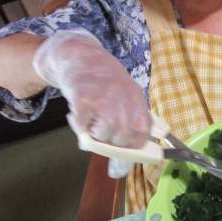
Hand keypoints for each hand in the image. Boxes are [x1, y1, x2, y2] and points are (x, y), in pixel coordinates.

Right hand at [33, 29, 150, 168]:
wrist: (81, 55)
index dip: (135, 144)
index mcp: (137, 99)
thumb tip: (121, 166)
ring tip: (90, 119)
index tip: (125, 149)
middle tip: (101, 131)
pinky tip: (78, 112)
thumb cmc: (103, 80)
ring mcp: (104, 98)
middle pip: (123, 137)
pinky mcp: (84, 97)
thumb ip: (127, 122)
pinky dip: (78, 123)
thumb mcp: (124, 94)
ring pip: (103, 134)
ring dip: (94, 133)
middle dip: (111, 141)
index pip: (144, 131)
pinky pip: (82, 125)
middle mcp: (123, 98)